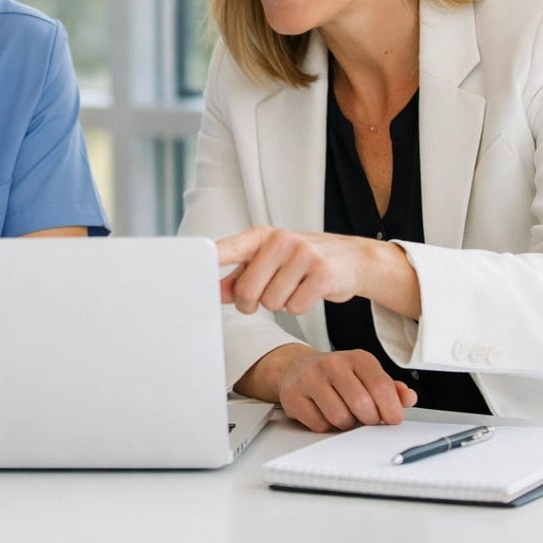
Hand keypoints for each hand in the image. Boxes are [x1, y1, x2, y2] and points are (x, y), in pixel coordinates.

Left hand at [218, 226, 375, 315]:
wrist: (353, 259)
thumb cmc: (303, 261)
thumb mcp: (270, 261)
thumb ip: (239, 277)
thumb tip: (214, 291)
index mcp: (262, 236)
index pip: (227, 248)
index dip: (208, 260)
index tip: (189, 268)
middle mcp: (281, 240)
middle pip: (247, 291)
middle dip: (252, 303)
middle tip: (265, 297)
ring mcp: (303, 254)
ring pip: (271, 302)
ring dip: (281, 303)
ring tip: (295, 287)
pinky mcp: (323, 273)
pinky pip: (295, 307)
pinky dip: (300, 306)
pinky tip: (310, 292)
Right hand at [269, 346, 417, 431]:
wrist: (296, 368)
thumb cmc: (337, 376)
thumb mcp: (366, 376)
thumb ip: (390, 388)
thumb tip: (409, 398)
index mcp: (358, 358)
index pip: (381, 386)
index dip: (391, 410)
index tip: (392, 419)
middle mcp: (333, 364)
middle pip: (362, 404)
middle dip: (369, 420)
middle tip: (367, 419)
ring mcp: (311, 378)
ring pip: (340, 417)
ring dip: (347, 425)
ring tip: (345, 415)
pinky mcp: (294, 395)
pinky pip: (320, 425)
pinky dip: (327, 427)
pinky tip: (326, 415)